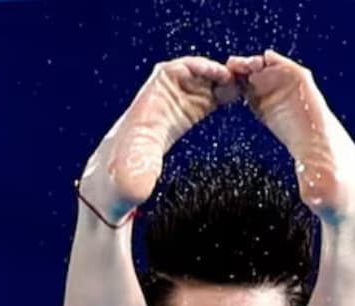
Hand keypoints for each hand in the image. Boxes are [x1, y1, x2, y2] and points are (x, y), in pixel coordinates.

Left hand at [79, 58, 241, 219]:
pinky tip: (233, 99)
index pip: (172, 72)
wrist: (112, 187)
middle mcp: (159, 103)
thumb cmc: (118, 179)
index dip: (198, 67)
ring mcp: (170, 109)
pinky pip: (200, 99)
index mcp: (147, 108)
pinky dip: (217, 96)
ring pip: (198, 85)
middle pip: (189, 73)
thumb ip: (137, 179)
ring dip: (219, 83)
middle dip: (214, 72)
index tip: (221, 74)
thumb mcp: (128, 179)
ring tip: (242, 88)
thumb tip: (141, 187)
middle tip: (239, 77)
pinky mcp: (178, 120)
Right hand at [227, 50, 354, 221]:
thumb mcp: (328, 194)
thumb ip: (320, 191)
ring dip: (253, 79)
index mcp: (318, 124)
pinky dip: (253, 95)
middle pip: (283, 79)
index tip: (265, 59)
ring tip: (230, 75)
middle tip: (234, 65)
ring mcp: (295, 120)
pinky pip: (269, 106)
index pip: (302, 84)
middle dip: (261, 68)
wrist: (345, 197)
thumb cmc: (338, 191)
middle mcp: (307, 115)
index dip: (284, 68)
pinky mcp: (287, 130)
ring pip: (273, 90)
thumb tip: (314, 196)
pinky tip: (237, 93)